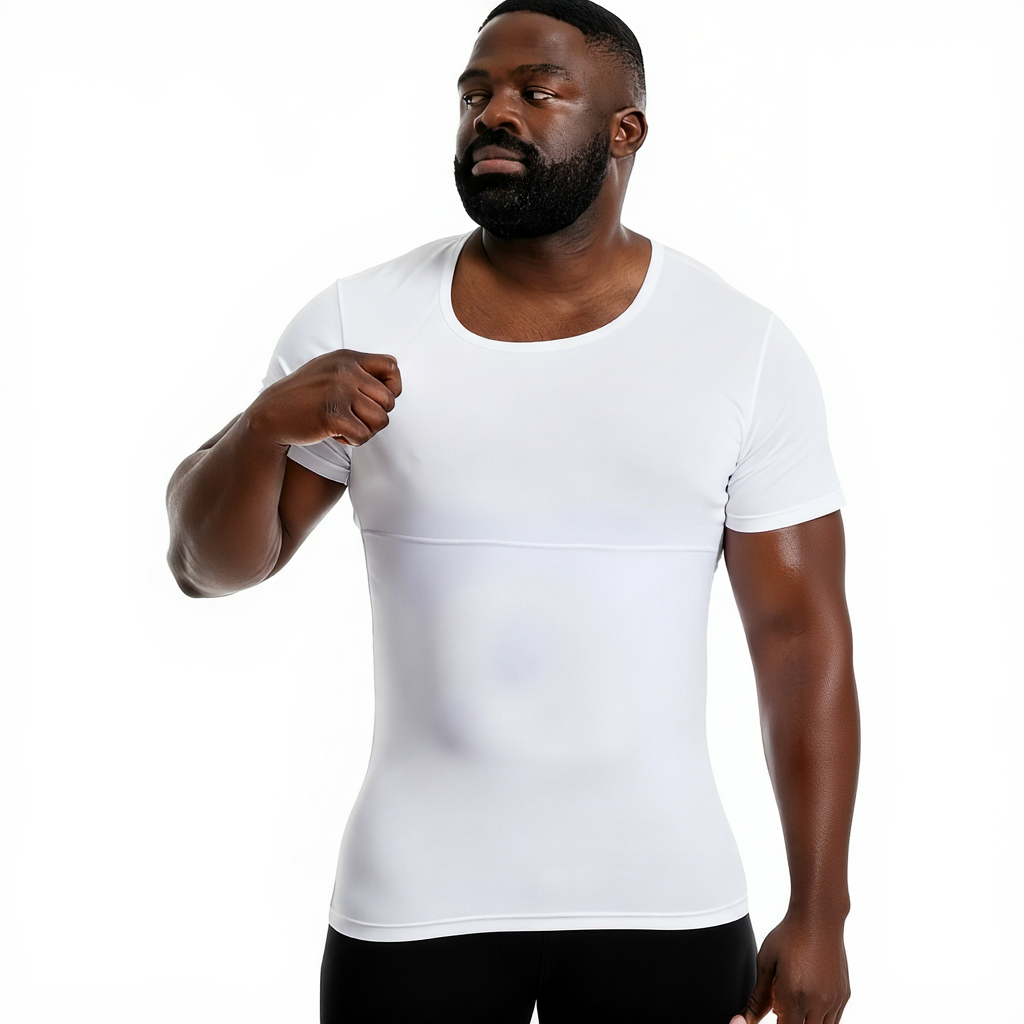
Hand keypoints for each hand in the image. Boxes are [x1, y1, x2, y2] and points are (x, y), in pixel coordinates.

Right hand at [248, 349, 401, 448]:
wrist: (271, 415)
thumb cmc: (306, 397)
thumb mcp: (330, 371)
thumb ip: (359, 371)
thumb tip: (395, 384)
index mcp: (346, 358)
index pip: (392, 366)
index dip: (392, 387)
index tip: (374, 399)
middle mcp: (345, 371)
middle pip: (389, 400)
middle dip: (376, 416)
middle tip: (355, 418)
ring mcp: (338, 391)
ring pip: (381, 420)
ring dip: (366, 430)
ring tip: (346, 427)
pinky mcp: (332, 415)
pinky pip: (364, 435)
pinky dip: (353, 441)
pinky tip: (336, 435)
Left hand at [729, 912, 849, 1023]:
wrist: (819, 918)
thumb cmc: (789, 936)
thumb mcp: (766, 964)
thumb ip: (758, 998)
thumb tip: (744, 1020)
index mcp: (795, 996)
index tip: (775, 1014)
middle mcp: (819, 1003)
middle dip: (791, 1023)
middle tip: (782, 1009)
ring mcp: (835, 1001)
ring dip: (807, 1022)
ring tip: (794, 1001)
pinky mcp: (844, 996)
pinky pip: (834, 1019)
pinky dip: (820, 1017)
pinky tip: (807, 999)